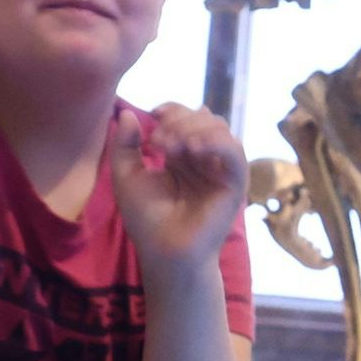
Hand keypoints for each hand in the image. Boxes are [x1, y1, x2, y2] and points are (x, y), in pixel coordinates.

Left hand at [109, 103, 246, 278]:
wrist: (164, 251)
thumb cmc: (146, 220)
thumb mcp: (126, 176)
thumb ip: (124, 144)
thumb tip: (127, 112)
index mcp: (183, 156)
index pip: (187, 118)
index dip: (173, 109)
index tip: (154, 114)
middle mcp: (205, 159)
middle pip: (204, 118)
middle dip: (179, 121)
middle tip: (158, 141)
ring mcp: (221, 170)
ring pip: (220, 129)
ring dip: (193, 129)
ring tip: (170, 147)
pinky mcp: (235, 183)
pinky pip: (234, 152)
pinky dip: (216, 142)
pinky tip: (193, 148)